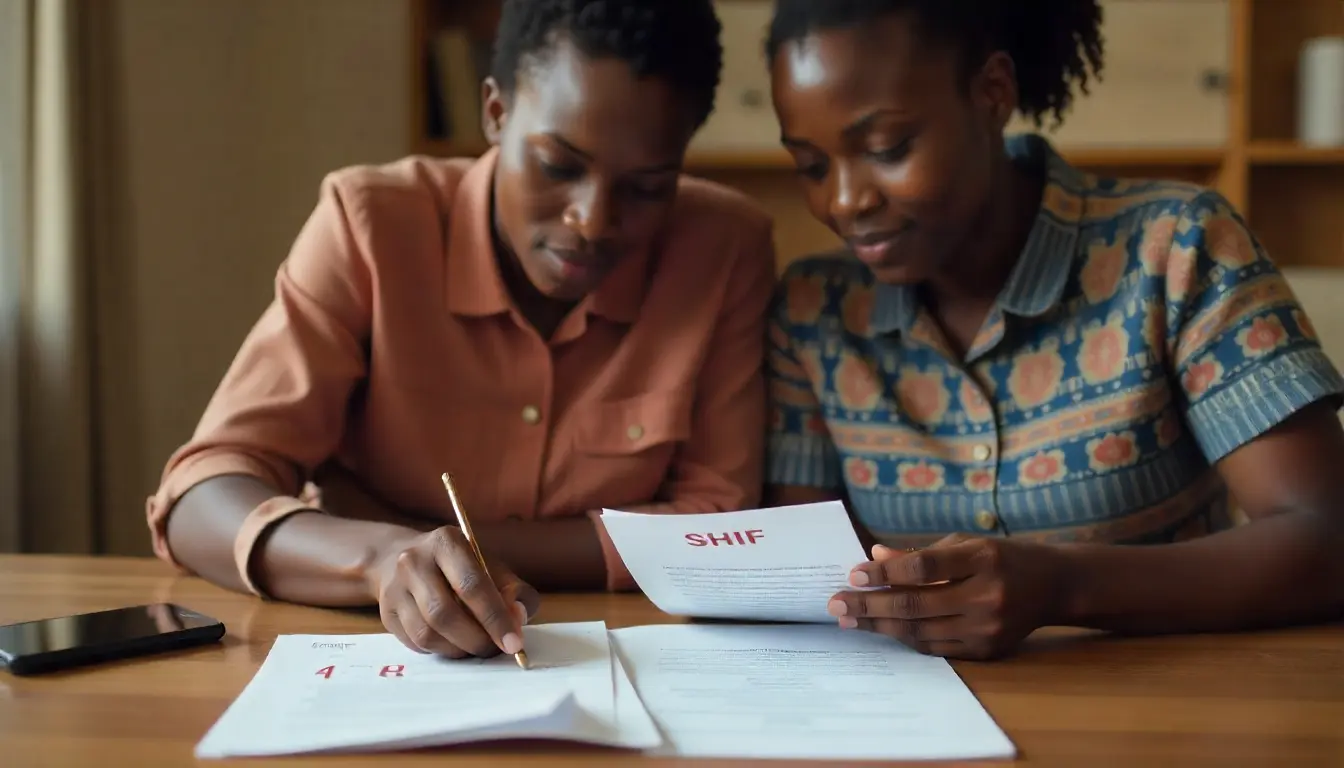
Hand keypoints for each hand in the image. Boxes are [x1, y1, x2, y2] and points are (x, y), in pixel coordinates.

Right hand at [368, 526, 540, 657]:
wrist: (400, 559)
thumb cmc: (456, 566)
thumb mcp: (489, 566)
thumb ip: (512, 589)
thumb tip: (518, 616)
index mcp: (446, 542)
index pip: (472, 584)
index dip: (495, 617)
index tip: (513, 642)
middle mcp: (414, 561)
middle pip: (445, 612)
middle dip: (476, 639)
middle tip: (495, 650)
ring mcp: (395, 588)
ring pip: (427, 633)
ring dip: (458, 649)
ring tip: (476, 648)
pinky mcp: (386, 613)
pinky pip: (415, 643)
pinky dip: (441, 651)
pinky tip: (454, 644)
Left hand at [827, 534, 1067, 659]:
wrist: (1053, 586)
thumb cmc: (1001, 557)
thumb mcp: (965, 543)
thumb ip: (921, 554)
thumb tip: (875, 556)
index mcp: (982, 558)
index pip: (924, 568)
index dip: (885, 573)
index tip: (853, 573)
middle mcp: (987, 595)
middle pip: (916, 605)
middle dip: (870, 605)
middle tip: (836, 603)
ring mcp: (988, 628)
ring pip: (921, 631)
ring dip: (880, 627)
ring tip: (849, 619)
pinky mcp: (987, 651)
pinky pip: (935, 647)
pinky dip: (905, 638)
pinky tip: (881, 630)